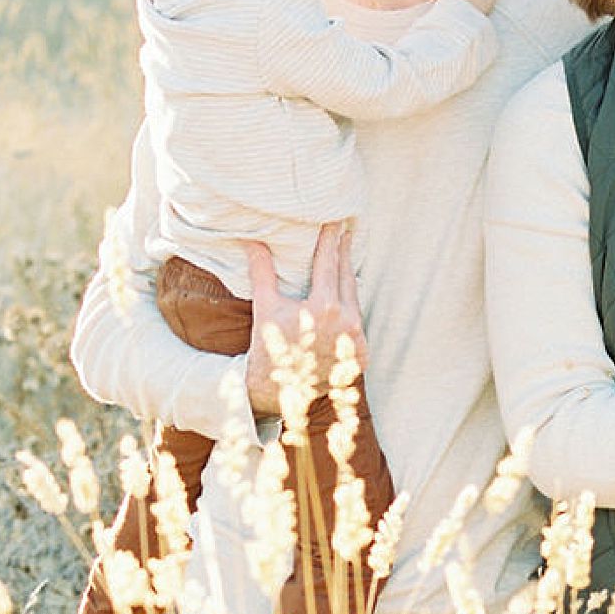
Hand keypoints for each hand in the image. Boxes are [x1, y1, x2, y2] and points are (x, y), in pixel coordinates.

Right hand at [244, 223, 365, 418]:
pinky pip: (358, 325)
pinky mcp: (362, 355)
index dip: (330, 239)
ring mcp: (357, 339)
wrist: (280, 393)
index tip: (334, 220)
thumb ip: (262, 271)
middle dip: (343, 254)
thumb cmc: (269, 349)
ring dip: (348, 281)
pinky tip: (346, 299)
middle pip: (347, 277)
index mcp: (325, 306)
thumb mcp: (265, 307)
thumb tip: (252, 240)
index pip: (328, 262)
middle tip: (345, 231)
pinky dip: (351, 311)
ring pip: (355, 300)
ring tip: (344, 260)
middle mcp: (347, 321)